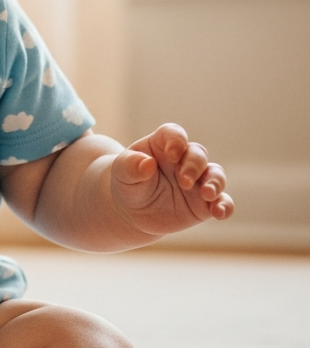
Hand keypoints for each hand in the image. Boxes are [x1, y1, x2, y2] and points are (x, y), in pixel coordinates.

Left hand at [109, 124, 231, 237]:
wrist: (133, 210)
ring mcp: (197, 181)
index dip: (176, 141)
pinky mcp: (205, 203)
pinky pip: (222, 201)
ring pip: (215, 175)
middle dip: (193, 165)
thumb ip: (131, 166)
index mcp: (163, 145)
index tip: (171, 154)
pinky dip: (225, 206)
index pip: (174, 134)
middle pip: (197, 154)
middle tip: (183, 181)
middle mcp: (184, 160)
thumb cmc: (128, 183)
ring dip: (215, 183)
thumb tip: (147, 163)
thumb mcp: (122, 173)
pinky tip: (219, 213)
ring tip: (207, 194)